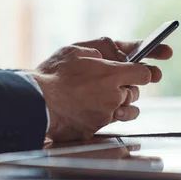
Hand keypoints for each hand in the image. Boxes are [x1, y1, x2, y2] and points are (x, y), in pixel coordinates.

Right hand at [32, 38, 171, 141]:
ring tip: (111, 99)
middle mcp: (113, 96)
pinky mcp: (95, 128)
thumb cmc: (53, 74)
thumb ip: (95, 52)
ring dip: (124, 104)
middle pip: (135, 92)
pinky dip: (105, 116)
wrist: (37, 101)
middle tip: (114, 83)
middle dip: (128, 87)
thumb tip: (102, 56)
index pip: (143, 74)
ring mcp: (105, 115)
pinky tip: (93, 110)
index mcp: (111, 74)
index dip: (142, 72)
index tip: (139, 71)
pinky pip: (109, 122)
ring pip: (128, 111)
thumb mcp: (74, 51)